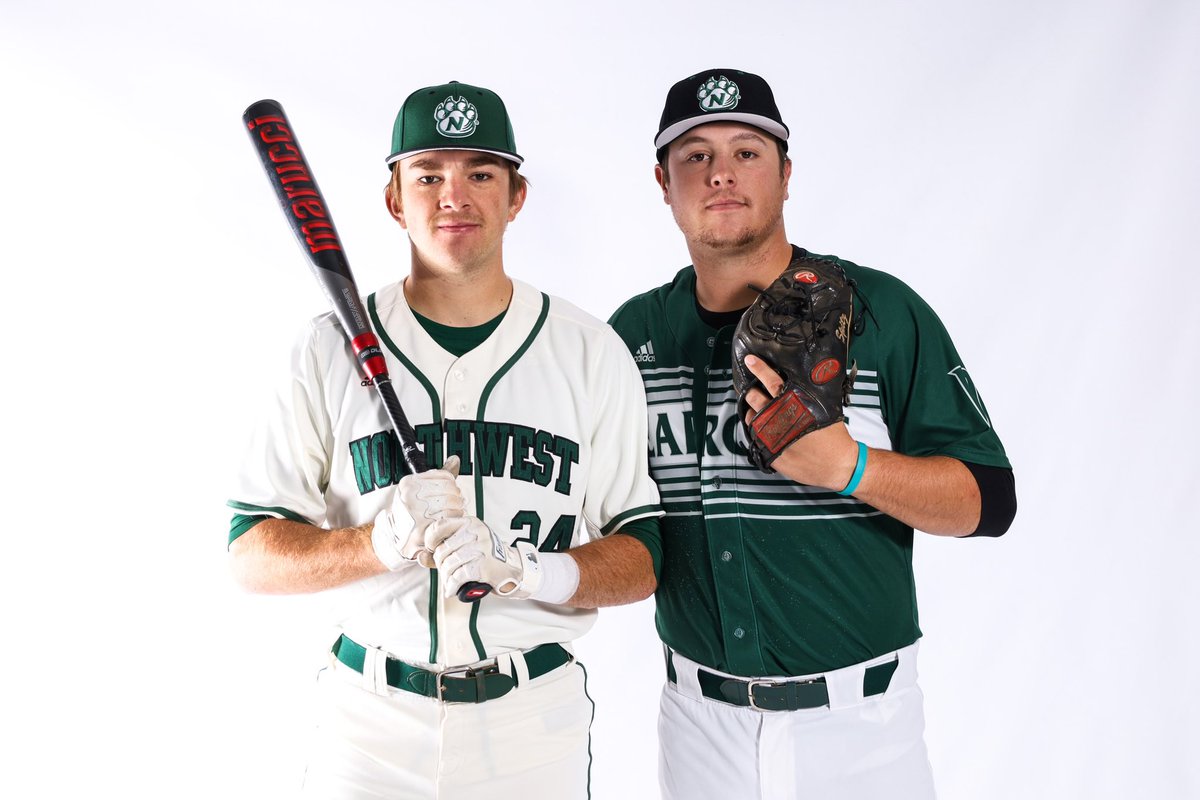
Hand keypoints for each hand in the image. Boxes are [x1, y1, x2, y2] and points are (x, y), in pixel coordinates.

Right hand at [371, 456, 464, 569]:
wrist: (394, 538)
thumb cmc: (409, 513)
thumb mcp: (419, 489)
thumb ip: (439, 475)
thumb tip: (455, 460)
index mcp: (409, 483)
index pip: (445, 477)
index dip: (452, 486)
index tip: (450, 493)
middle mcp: (410, 496)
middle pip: (451, 491)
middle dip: (456, 499)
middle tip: (454, 506)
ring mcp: (415, 513)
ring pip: (452, 505)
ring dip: (457, 510)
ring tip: (451, 514)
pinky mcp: (422, 529)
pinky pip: (449, 520)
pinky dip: (453, 521)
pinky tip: (448, 523)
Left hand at [426, 516, 543, 598]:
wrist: (514, 570)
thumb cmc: (486, 558)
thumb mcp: (466, 547)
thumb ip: (443, 550)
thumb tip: (420, 557)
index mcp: (470, 523)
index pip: (439, 526)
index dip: (430, 540)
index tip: (431, 550)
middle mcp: (476, 532)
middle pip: (442, 550)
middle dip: (440, 566)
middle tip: (446, 573)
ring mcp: (481, 548)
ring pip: (449, 564)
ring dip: (446, 579)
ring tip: (450, 584)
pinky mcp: (484, 565)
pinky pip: (458, 576)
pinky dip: (452, 586)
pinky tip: (452, 590)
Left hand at [741, 355, 858, 489]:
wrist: (837, 464)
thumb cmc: (834, 437)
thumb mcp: (823, 408)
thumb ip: (807, 396)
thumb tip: (796, 386)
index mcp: (793, 403)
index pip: (770, 380)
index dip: (758, 368)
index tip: (750, 361)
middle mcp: (779, 417)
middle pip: (754, 397)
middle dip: (750, 390)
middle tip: (749, 387)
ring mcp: (771, 435)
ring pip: (751, 417)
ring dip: (752, 411)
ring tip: (756, 409)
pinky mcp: (769, 451)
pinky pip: (754, 436)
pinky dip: (756, 430)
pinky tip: (762, 428)